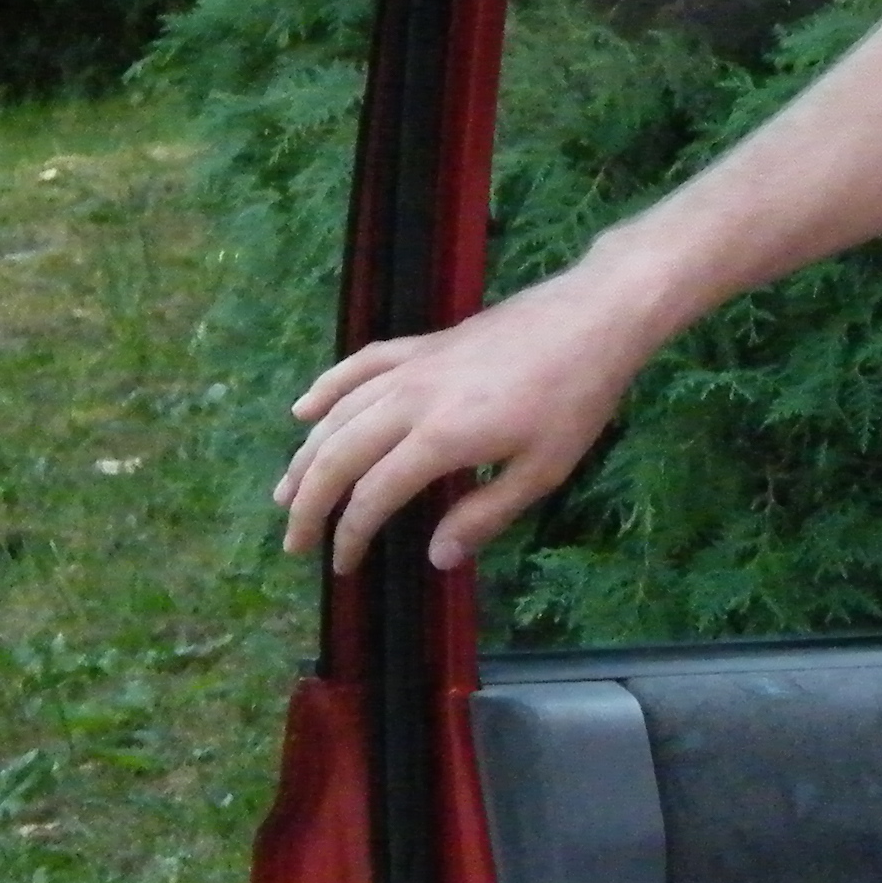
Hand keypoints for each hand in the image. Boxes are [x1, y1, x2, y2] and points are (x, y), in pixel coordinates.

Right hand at [273, 265, 656, 574]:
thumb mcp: (543, 469)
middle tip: (294, 542)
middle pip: (339, 456)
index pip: (372, 497)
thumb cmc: (577, 397)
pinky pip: (361, 363)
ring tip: (285, 492)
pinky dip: (328, 387)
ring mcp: (415, 365)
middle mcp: (413, 399)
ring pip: (340, 412)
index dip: (350, 536)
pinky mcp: (425, 342)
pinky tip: (304, 410)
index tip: (343, 566)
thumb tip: (434, 558)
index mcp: (441, 438)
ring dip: (307, 454)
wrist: (595, 315)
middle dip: (309, 504)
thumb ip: (485, 515)